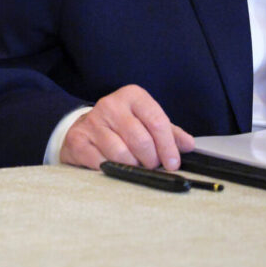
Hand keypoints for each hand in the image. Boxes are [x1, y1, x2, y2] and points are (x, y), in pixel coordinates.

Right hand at [58, 84, 195, 170]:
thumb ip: (169, 133)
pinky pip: (101, 163)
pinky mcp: (77, 140)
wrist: (84, 128)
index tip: (173, 163)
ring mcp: (92, 122)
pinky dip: (112, 170)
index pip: (157, 121)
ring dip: (132, 166)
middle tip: (152, 166)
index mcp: (132, 96)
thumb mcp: (147, 123)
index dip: (168, 146)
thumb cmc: (121, 126)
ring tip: (134, 166)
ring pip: (121, 154)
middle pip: (141, 140)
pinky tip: (113, 166)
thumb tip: (188, 145)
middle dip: (151, 160)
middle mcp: (110, 105)